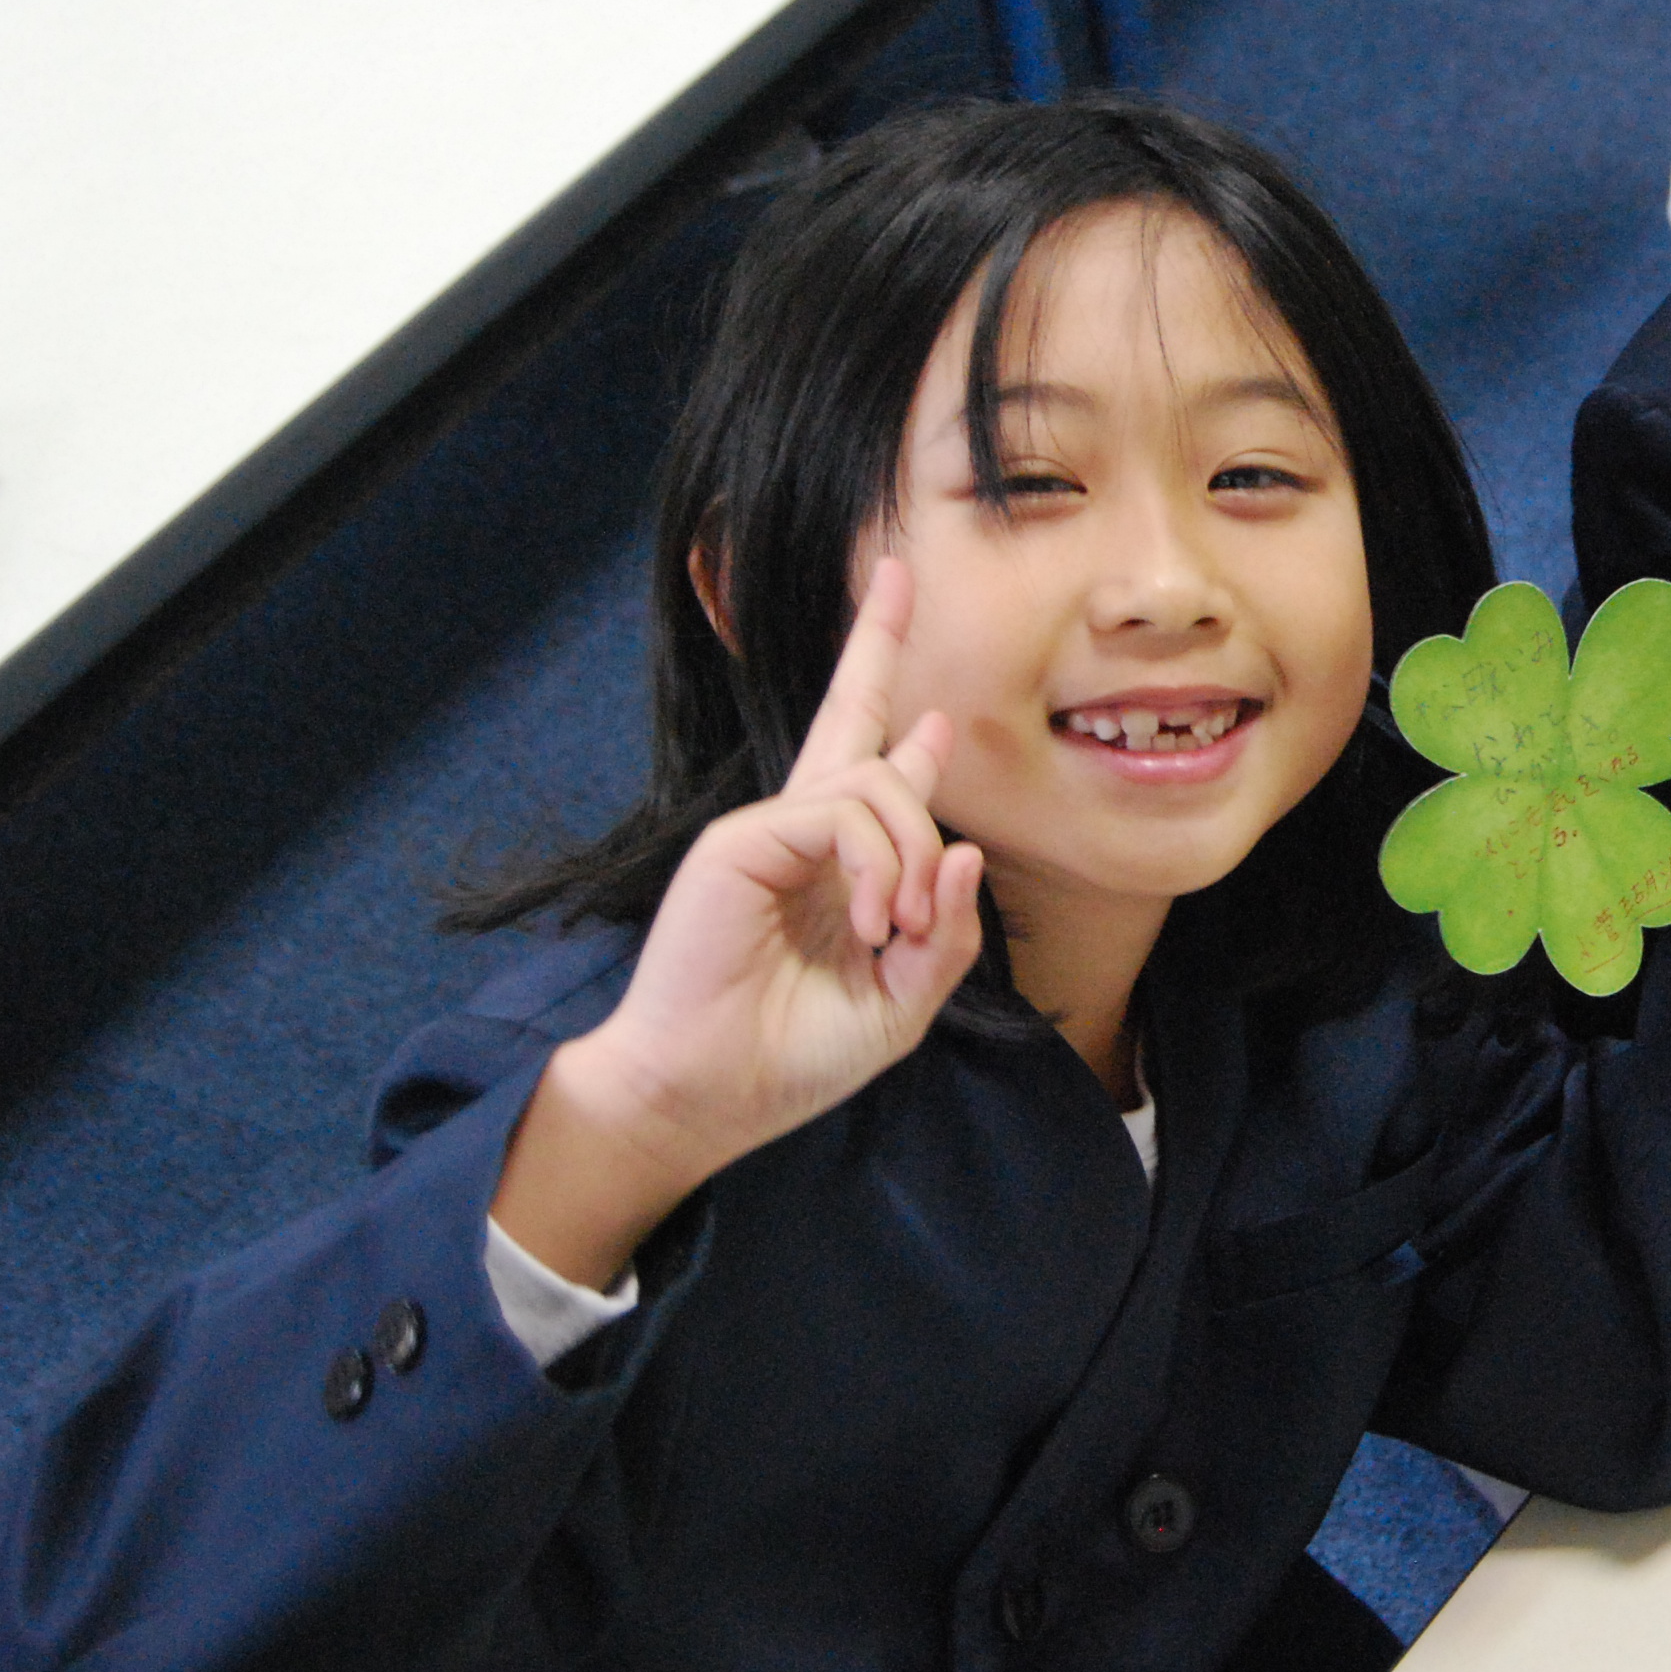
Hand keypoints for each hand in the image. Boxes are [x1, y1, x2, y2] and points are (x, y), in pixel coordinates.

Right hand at [493, 558, 986, 1288]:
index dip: (909, 739)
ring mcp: (767, 831)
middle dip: (875, 642)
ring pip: (878, 786)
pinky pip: (842, 814)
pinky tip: (874, 920)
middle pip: (846, 716)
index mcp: (835, 869)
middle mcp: (800, 834)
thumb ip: (945, 933)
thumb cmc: (791, 1056)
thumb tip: (966, 849)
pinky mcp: (741, 840)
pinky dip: (880, 865)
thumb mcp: (900, 1003)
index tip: (937, 709)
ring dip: (914, 857)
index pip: (875, 779)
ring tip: (898, 929)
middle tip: (895, 574)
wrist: (704, 1097)